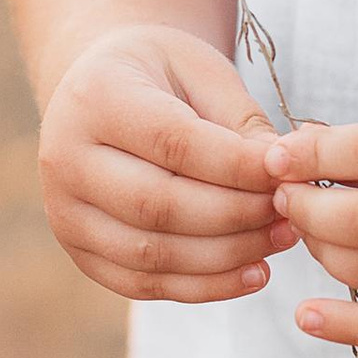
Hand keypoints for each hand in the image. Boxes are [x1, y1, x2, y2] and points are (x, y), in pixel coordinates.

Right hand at [38, 25, 281, 305]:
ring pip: (152, 254)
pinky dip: (205, 286)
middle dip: (236, 215)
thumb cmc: (160, 74)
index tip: (290, 172)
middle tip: (292, 212)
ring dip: (227, 256)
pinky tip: (254, 273)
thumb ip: (241, 121)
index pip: (173, 143)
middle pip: (158, 205)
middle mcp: (65, 159)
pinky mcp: (80, 252)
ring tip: (281, 239)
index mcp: (95, 98)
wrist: (99, 91)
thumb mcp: (202, 70)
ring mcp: (64, 213)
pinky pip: (144, 284)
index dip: (237, 166)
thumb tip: (285, 172)